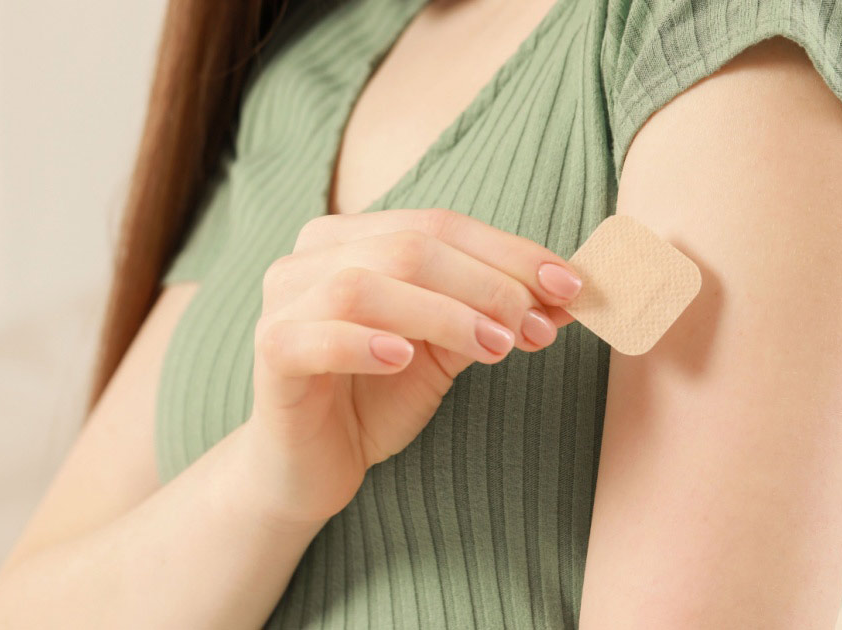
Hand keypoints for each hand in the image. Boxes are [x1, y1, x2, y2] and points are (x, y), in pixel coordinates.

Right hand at [238, 208, 582, 528]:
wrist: (311, 465)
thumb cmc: (378, 395)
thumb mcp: (445, 347)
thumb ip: (489, 312)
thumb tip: (564, 293)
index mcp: (354, 237)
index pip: (441, 225)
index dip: (510, 252)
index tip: (570, 286)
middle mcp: (311, 256)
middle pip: (411, 247)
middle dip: (489, 285)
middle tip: (540, 326)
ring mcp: (283, 302)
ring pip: (366, 285)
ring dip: (445, 314)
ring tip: (496, 347)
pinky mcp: (271, 353)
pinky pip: (319, 337)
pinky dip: (368, 343)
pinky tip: (406, 359)